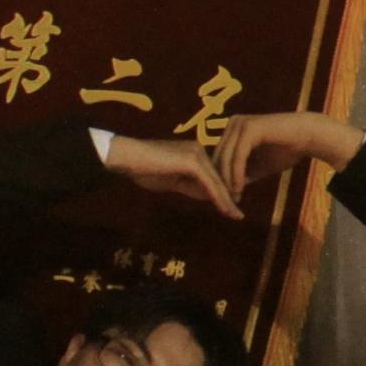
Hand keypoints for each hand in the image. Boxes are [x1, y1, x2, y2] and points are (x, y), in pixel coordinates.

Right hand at [105, 131, 245, 218]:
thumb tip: (209, 196)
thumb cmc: (144, 169)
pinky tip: (225, 210)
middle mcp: (199, 149)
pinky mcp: (192, 161)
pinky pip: (209, 183)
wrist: (127, 158)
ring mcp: (197, 153)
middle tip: (238, 215)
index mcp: (194, 151)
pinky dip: (218, 198)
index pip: (213, 174)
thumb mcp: (172, 181)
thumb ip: (190, 186)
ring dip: (226, 200)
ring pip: (216, 181)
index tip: (231, 207)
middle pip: (218, 177)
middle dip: (228, 197)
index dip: (222, 192)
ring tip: (236, 216)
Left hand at [215, 109, 364, 192]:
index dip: (219, 178)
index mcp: (233, 128)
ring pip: (226, 157)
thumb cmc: (287, 149)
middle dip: (221, 181)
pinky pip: (238, 156)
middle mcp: (233, 123)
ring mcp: (240, 124)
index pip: (219, 155)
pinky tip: (239, 189)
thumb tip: (229, 192)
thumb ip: (244, 174)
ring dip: (227, 180)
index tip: (224, 198)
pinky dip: (237, 174)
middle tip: (225, 202)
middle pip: (219, 156)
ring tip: (232, 198)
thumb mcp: (260, 165)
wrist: (309, 136)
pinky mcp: (249, 128)